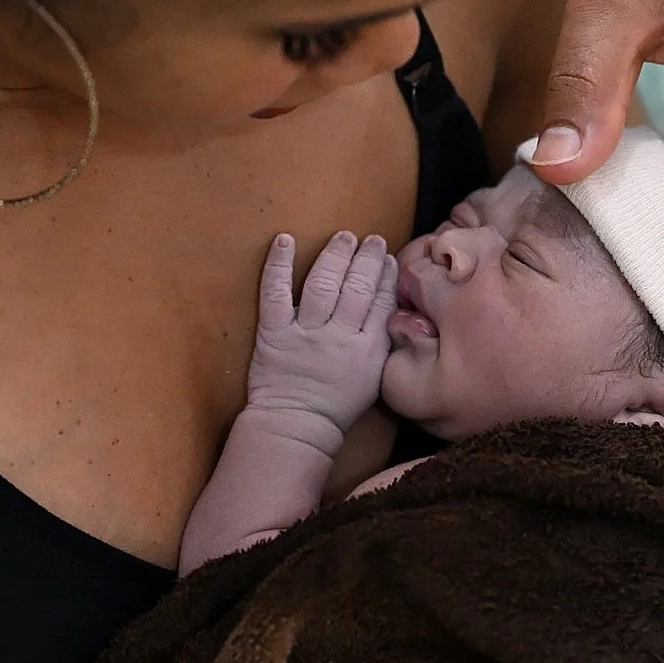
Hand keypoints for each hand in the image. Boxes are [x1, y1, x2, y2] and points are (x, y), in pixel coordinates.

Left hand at [248, 231, 398, 433]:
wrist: (296, 425)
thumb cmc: (335, 404)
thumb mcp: (373, 377)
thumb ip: (382, 343)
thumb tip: (389, 307)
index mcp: (368, 350)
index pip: (382, 303)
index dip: (387, 276)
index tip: (389, 258)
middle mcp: (340, 337)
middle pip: (357, 288)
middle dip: (367, 259)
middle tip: (371, 240)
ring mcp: (306, 334)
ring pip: (324, 285)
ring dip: (335, 255)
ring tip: (343, 237)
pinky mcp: (274, 334)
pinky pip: (275, 293)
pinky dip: (279, 265)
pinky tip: (285, 240)